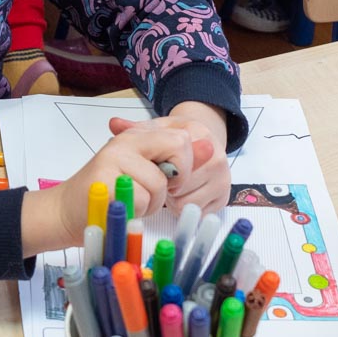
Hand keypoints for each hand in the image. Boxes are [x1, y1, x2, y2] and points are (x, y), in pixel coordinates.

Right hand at [21, 123, 205, 255]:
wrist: (65, 211)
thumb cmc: (110, 195)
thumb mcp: (145, 173)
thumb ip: (174, 160)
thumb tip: (210, 147)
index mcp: (137, 136)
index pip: (183, 136)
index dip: (186, 163)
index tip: (170, 180)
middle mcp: (126, 141)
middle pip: (178, 147)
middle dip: (176, 178)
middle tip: (159, 191)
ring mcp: (113, 158)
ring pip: (160, 183)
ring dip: (153, 203)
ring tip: (133, 202)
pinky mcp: (104, 180)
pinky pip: (142, 199)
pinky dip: (138, 212)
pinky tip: (123, 210)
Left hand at [111, 103, 230, 217]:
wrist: (200, 143)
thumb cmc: (174, 139)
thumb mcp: (155, 129)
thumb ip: (134, 128)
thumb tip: (114, 123)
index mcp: (200, 135)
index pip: (176, 161)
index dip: (160, 170)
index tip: (157, 167)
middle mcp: (217, 156)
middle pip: (181, 187)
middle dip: (167, 188)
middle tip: (164, 180)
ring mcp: (222, 179)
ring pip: (187, 204)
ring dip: (174, 200)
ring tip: (172, 187)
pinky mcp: (223, 198)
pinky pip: (196, 213)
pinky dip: (185, 208)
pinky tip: (183, 195)